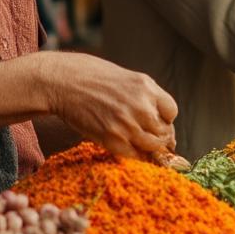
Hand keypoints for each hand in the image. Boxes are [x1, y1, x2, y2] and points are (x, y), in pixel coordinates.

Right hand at [41, 53, 177, 159]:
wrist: (63, 82)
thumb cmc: (91, 77)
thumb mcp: (125, 78)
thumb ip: (143, 96)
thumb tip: (158, 118)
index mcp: (146, 87)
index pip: (171, 112)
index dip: (166, 120)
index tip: (160, 124)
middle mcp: (141, 105)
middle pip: (164, 131)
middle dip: (162, 138)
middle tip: (156, 143)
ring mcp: (127, 123)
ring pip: (153, 146)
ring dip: (150, 149)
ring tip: (143, 147)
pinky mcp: (112, 138)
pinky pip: (135, 155)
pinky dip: (136, 156)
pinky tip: (130, 150)